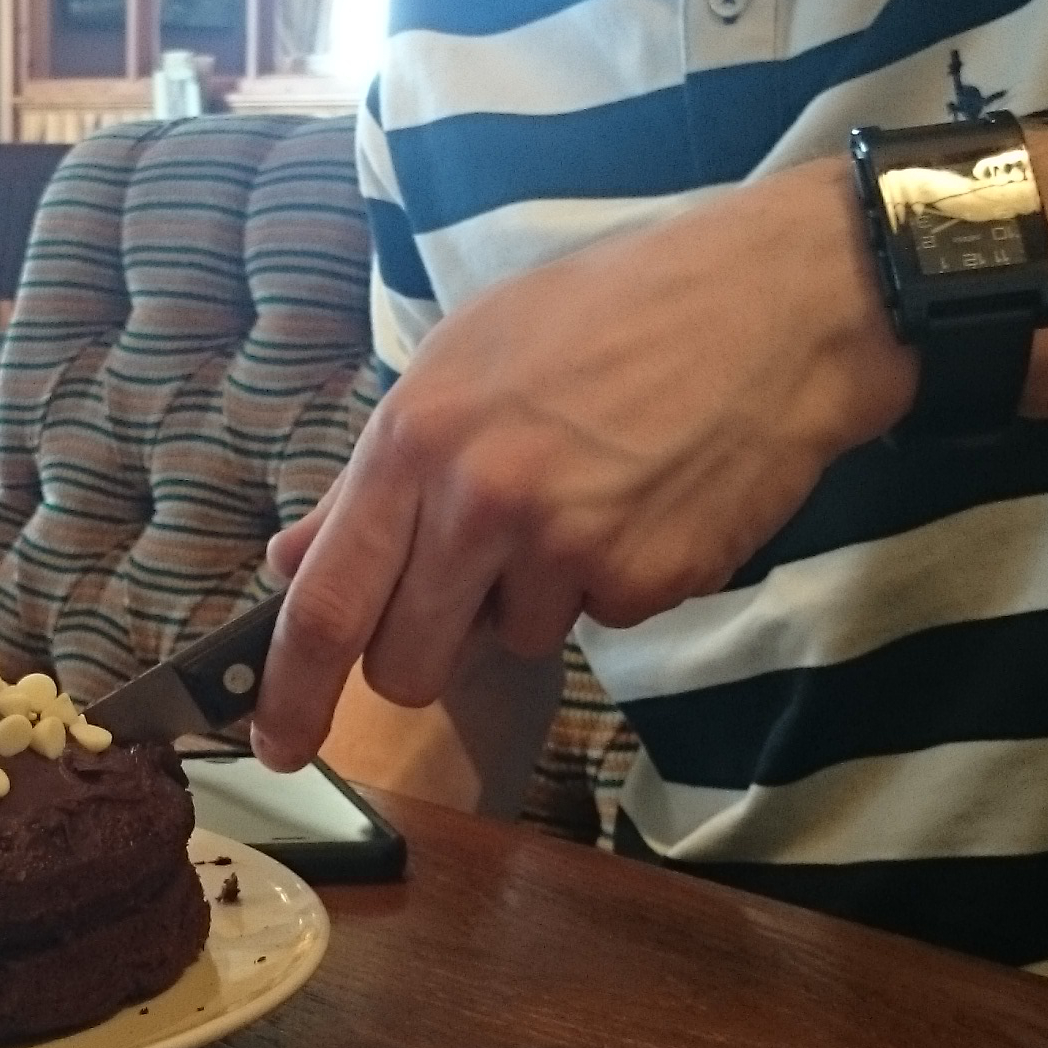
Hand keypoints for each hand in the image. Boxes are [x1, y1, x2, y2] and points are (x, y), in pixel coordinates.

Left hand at [252, 159, 911, 770]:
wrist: (773, 304)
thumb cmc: (614, 311)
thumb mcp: (468, 358)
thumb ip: (379, 473)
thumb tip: (296, 558)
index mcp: (416, 438)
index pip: (327, 601)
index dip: (290, 691)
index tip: (274, 743)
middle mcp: (479, 500)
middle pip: (407, 662)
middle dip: (428, 646)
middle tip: (477, 575)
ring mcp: (566, 547)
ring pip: (509, 641)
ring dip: (536, 594)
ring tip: (587, 492)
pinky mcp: (645, 580)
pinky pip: (598, 621)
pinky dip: (616, 580)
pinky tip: (646, 501)